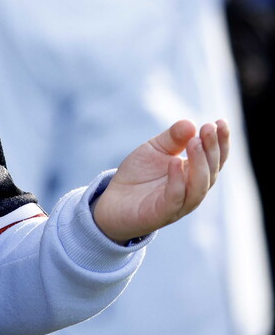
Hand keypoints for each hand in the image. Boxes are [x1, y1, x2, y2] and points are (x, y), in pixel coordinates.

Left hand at [92, 119, 228, 242]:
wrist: (114, 200)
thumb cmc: (139, 174)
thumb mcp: (154, 149)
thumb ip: (172, 138)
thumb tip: (190, 123)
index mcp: (195, 173)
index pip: (215, 158)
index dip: (221, 141)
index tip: (221, 121)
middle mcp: (193, 189)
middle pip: (211, 170)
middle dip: (211, 148)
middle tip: (208, 128)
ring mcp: (180, 203)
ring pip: (199, 186)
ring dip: (200, 163)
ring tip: (195, 142)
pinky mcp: (163, 213)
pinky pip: (175, 197)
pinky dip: (177, 180)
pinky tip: (175, 161)